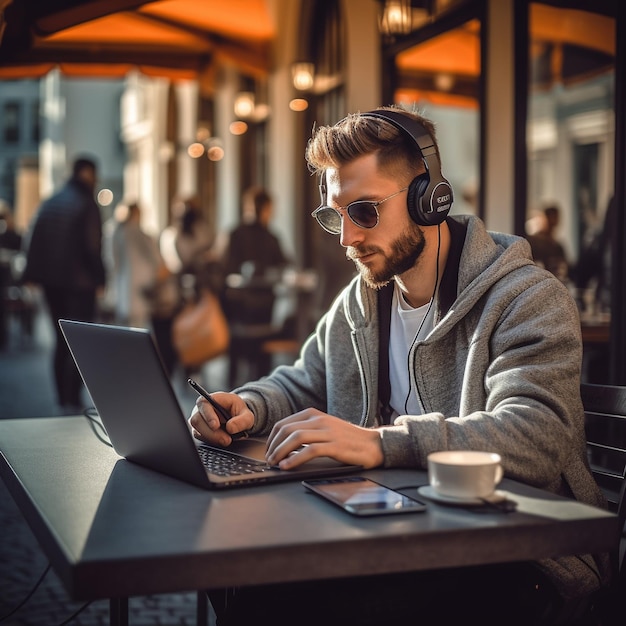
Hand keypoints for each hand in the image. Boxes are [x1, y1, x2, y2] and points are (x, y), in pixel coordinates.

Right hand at [188, 392, 253, 446]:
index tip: (216, 426)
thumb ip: (242, 420)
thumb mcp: (247, 415)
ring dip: (212, 438)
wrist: (237, 419)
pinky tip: (221, 440)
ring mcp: (199, 421)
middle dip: (212, 432)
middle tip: (226, 439)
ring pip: (197, 431)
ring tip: (226, 440)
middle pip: (197, 420)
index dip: (208, 415)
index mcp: (211, 399)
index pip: (204, 404)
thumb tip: (230, 428)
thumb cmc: (239, 412)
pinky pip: (200, 438)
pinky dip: (211, 441)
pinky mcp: (199, 431)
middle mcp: (201, 409)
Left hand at [265, 409, 383, 469]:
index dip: (272, 438)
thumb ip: (307, 431)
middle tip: (268, 459)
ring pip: (296, 438)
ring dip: (281, 451)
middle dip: (273, 446)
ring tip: (275, 463)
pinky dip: (295, 459)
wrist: (373, 444)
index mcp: (314, 414)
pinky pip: (310, 450)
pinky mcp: (335, 445)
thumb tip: (285, 444)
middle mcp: (319, 420)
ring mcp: (328, 432)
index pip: (284, 423)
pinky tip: (288, 466)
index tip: (268, 450)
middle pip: (287, 430)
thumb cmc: (348, 439)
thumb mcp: (325, 429)